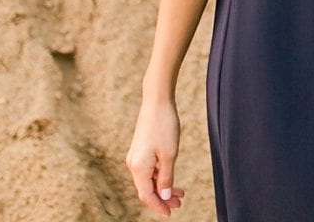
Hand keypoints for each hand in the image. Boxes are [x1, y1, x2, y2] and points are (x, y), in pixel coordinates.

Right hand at [126, 97, 187, 215]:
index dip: (158, 206)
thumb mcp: (169, 155)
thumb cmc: (164, 126)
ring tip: (180, 192)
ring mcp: (136, 157)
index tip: (171, 212)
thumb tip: (163, 197)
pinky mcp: (140, 150)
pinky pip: (148, 170)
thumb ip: (166, 178)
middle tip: (180, 203)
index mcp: (138, 168)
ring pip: (148, 180)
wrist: (156, 102)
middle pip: (147, 189)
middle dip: (162, 198)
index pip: (147, 195)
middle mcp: (133, 164)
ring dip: (162, 187)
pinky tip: (171, 178)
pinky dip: (159, 176)